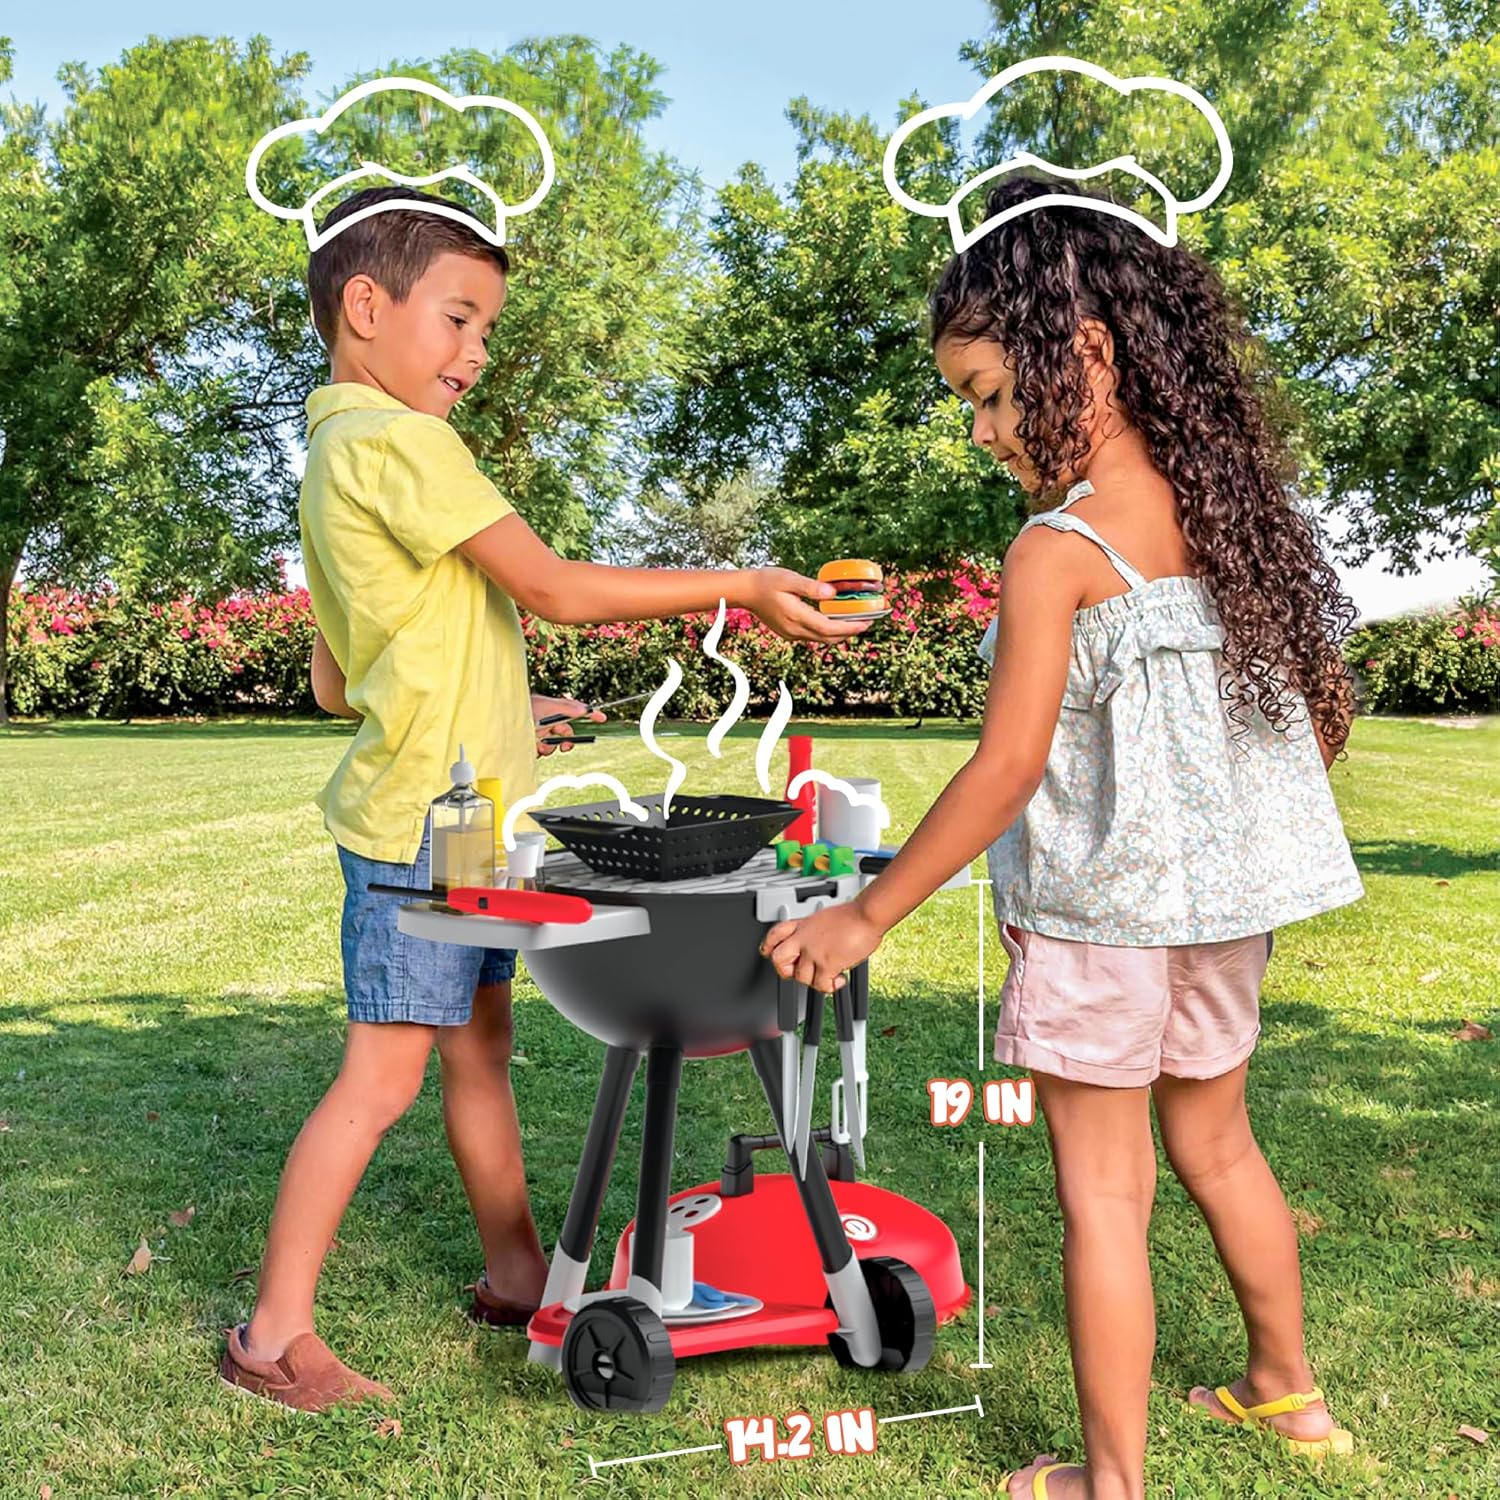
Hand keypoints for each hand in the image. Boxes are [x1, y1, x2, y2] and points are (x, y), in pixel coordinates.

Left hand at [531, 694, 604, 755]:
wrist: (504, 722)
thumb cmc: (525, 708)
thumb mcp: (547, 706)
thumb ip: (566, 708)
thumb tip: (584, 709)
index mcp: (553, 709)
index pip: (575, 710)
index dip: (590, 714)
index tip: (603, 718)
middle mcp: (547, 721)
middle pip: (566, 733)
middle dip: (566, 742)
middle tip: (564, 748)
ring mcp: (539, 732)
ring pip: (552, 746)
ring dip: (548, 748)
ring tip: (538, 745)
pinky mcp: (530, 742)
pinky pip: (539, 752)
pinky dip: (536, 751)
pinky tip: (529, 745)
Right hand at [743, 567, 871, 642]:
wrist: (745, 592)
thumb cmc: (766, 581)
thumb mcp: (789, 579)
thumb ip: (811, 587)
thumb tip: (833, 593)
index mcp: (796, 617)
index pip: (829, 628)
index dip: (850, 628)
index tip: (867, 622)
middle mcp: (795, 630)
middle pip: (829, 638)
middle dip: (850, 632)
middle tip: (867, 622)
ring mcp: (791, 634)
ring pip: (821, 639)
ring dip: (839, 632)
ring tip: (855, 621)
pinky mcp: (789, 632)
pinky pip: (813, 635)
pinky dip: (827, 631)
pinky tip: (834, 620)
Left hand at [760, 901, 884, 992]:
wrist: (866, 915)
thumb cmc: (853, 915)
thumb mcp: (824, 918)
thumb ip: (814, 932)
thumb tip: (817, 945)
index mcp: (803, 925)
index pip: (775, 935)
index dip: (768, 946)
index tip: (770, 954)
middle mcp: (804, 938)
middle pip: (778, 959)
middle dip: (785, 970)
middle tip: (797, 972)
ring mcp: (814, 952)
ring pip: (801, 977)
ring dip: (816, 980)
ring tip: (828, 975)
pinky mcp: (827, 964)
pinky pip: (821, 986)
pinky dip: (831, 987)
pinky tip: (839, 980)